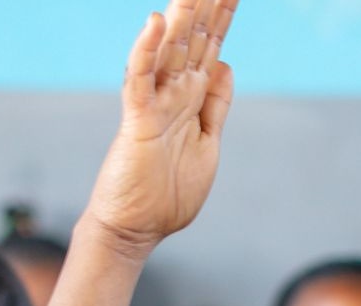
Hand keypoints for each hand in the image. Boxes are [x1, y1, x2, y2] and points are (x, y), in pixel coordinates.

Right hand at [81, 0, 239, 255]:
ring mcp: (155, 104)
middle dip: (207, 5)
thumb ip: (215, 105)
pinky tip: (155, 22)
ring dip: (182, 15)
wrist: (135, 229)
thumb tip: (225, 65)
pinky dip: (147, 51)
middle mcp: (173, 94)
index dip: (222, 16)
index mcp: (191, 98)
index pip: (210, 47)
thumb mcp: (207, 144)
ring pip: (170, 50)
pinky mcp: (138, 121)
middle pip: (194, 39)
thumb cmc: (167, 194)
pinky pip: (141, 80)